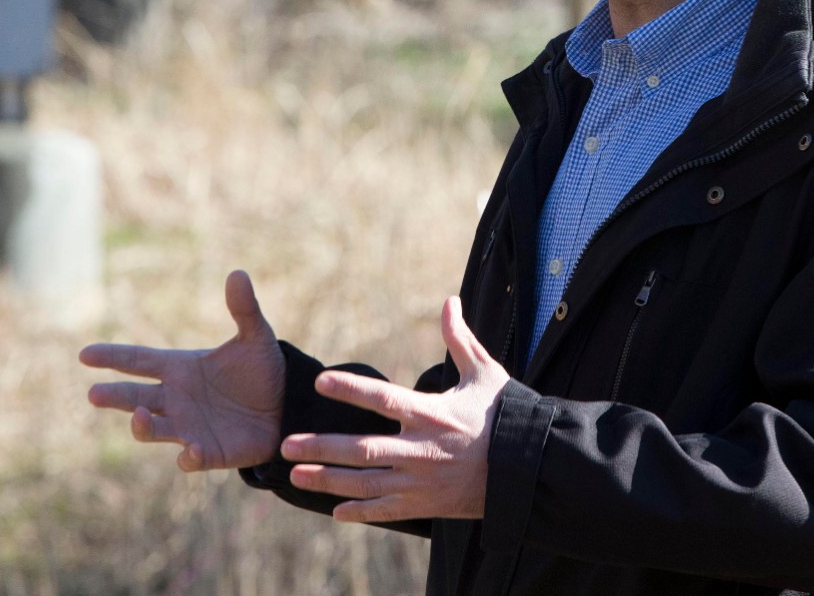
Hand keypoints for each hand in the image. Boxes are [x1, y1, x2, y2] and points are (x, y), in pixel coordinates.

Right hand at [79, 269, 284, 471]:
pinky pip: (191, 458)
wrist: (286, 405)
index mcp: (181, 368)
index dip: (112, 357)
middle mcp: (177, 399)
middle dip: (114, 396)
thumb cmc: (263, 369)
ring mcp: (189, 427)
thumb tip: (238, 273)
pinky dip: (188, 456)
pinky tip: (192, 450)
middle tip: (93, 394)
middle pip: (135, 398)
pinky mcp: (209, 452)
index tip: (85, 354)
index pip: (139, 361)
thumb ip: (243, 309)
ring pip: (153, 430)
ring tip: (140, 415)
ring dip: (142, 426)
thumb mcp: (255, 337)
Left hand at [281, 296, 508, 522]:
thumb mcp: (484, 373)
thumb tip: (450, 301)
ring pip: (366, 483)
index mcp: (431, 413)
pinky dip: (360, 512)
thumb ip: (459, 339)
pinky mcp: (427, 505)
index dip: (350, 390)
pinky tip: (334, 511)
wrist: (528, 468)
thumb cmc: (505, 415)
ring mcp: (422, 482)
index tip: (320, 383)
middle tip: (285, 444)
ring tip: (295, 475)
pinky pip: (387, 510)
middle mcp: (421, 449)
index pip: (382, 399)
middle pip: (362, 449)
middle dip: (321, 448)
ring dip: (328, 481)